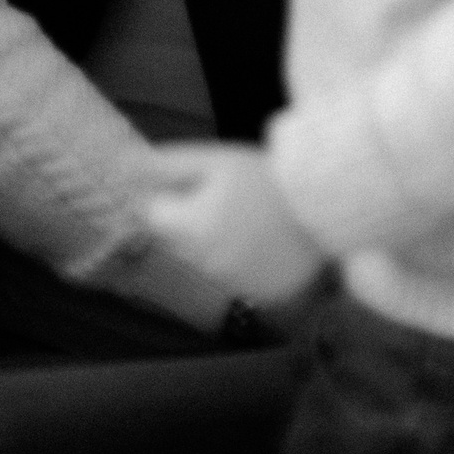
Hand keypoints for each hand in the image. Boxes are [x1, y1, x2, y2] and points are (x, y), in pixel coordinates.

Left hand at [143, 142, 325, 305]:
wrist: (321, 212)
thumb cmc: (264, 180)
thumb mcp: (216, 160)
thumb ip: (171, 165)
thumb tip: (133, 166)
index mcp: (190, 227)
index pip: (150, 215)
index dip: (165, 196)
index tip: (188, 184)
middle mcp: (203, 262)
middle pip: (173, 238)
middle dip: (185, 217)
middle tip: (220, 195)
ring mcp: (227, 282)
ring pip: (199, 257)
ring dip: (208, 237)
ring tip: (242, 214)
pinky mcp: (251, 294)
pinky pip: (227, 274)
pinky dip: (234, 258)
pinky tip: (256, 237)